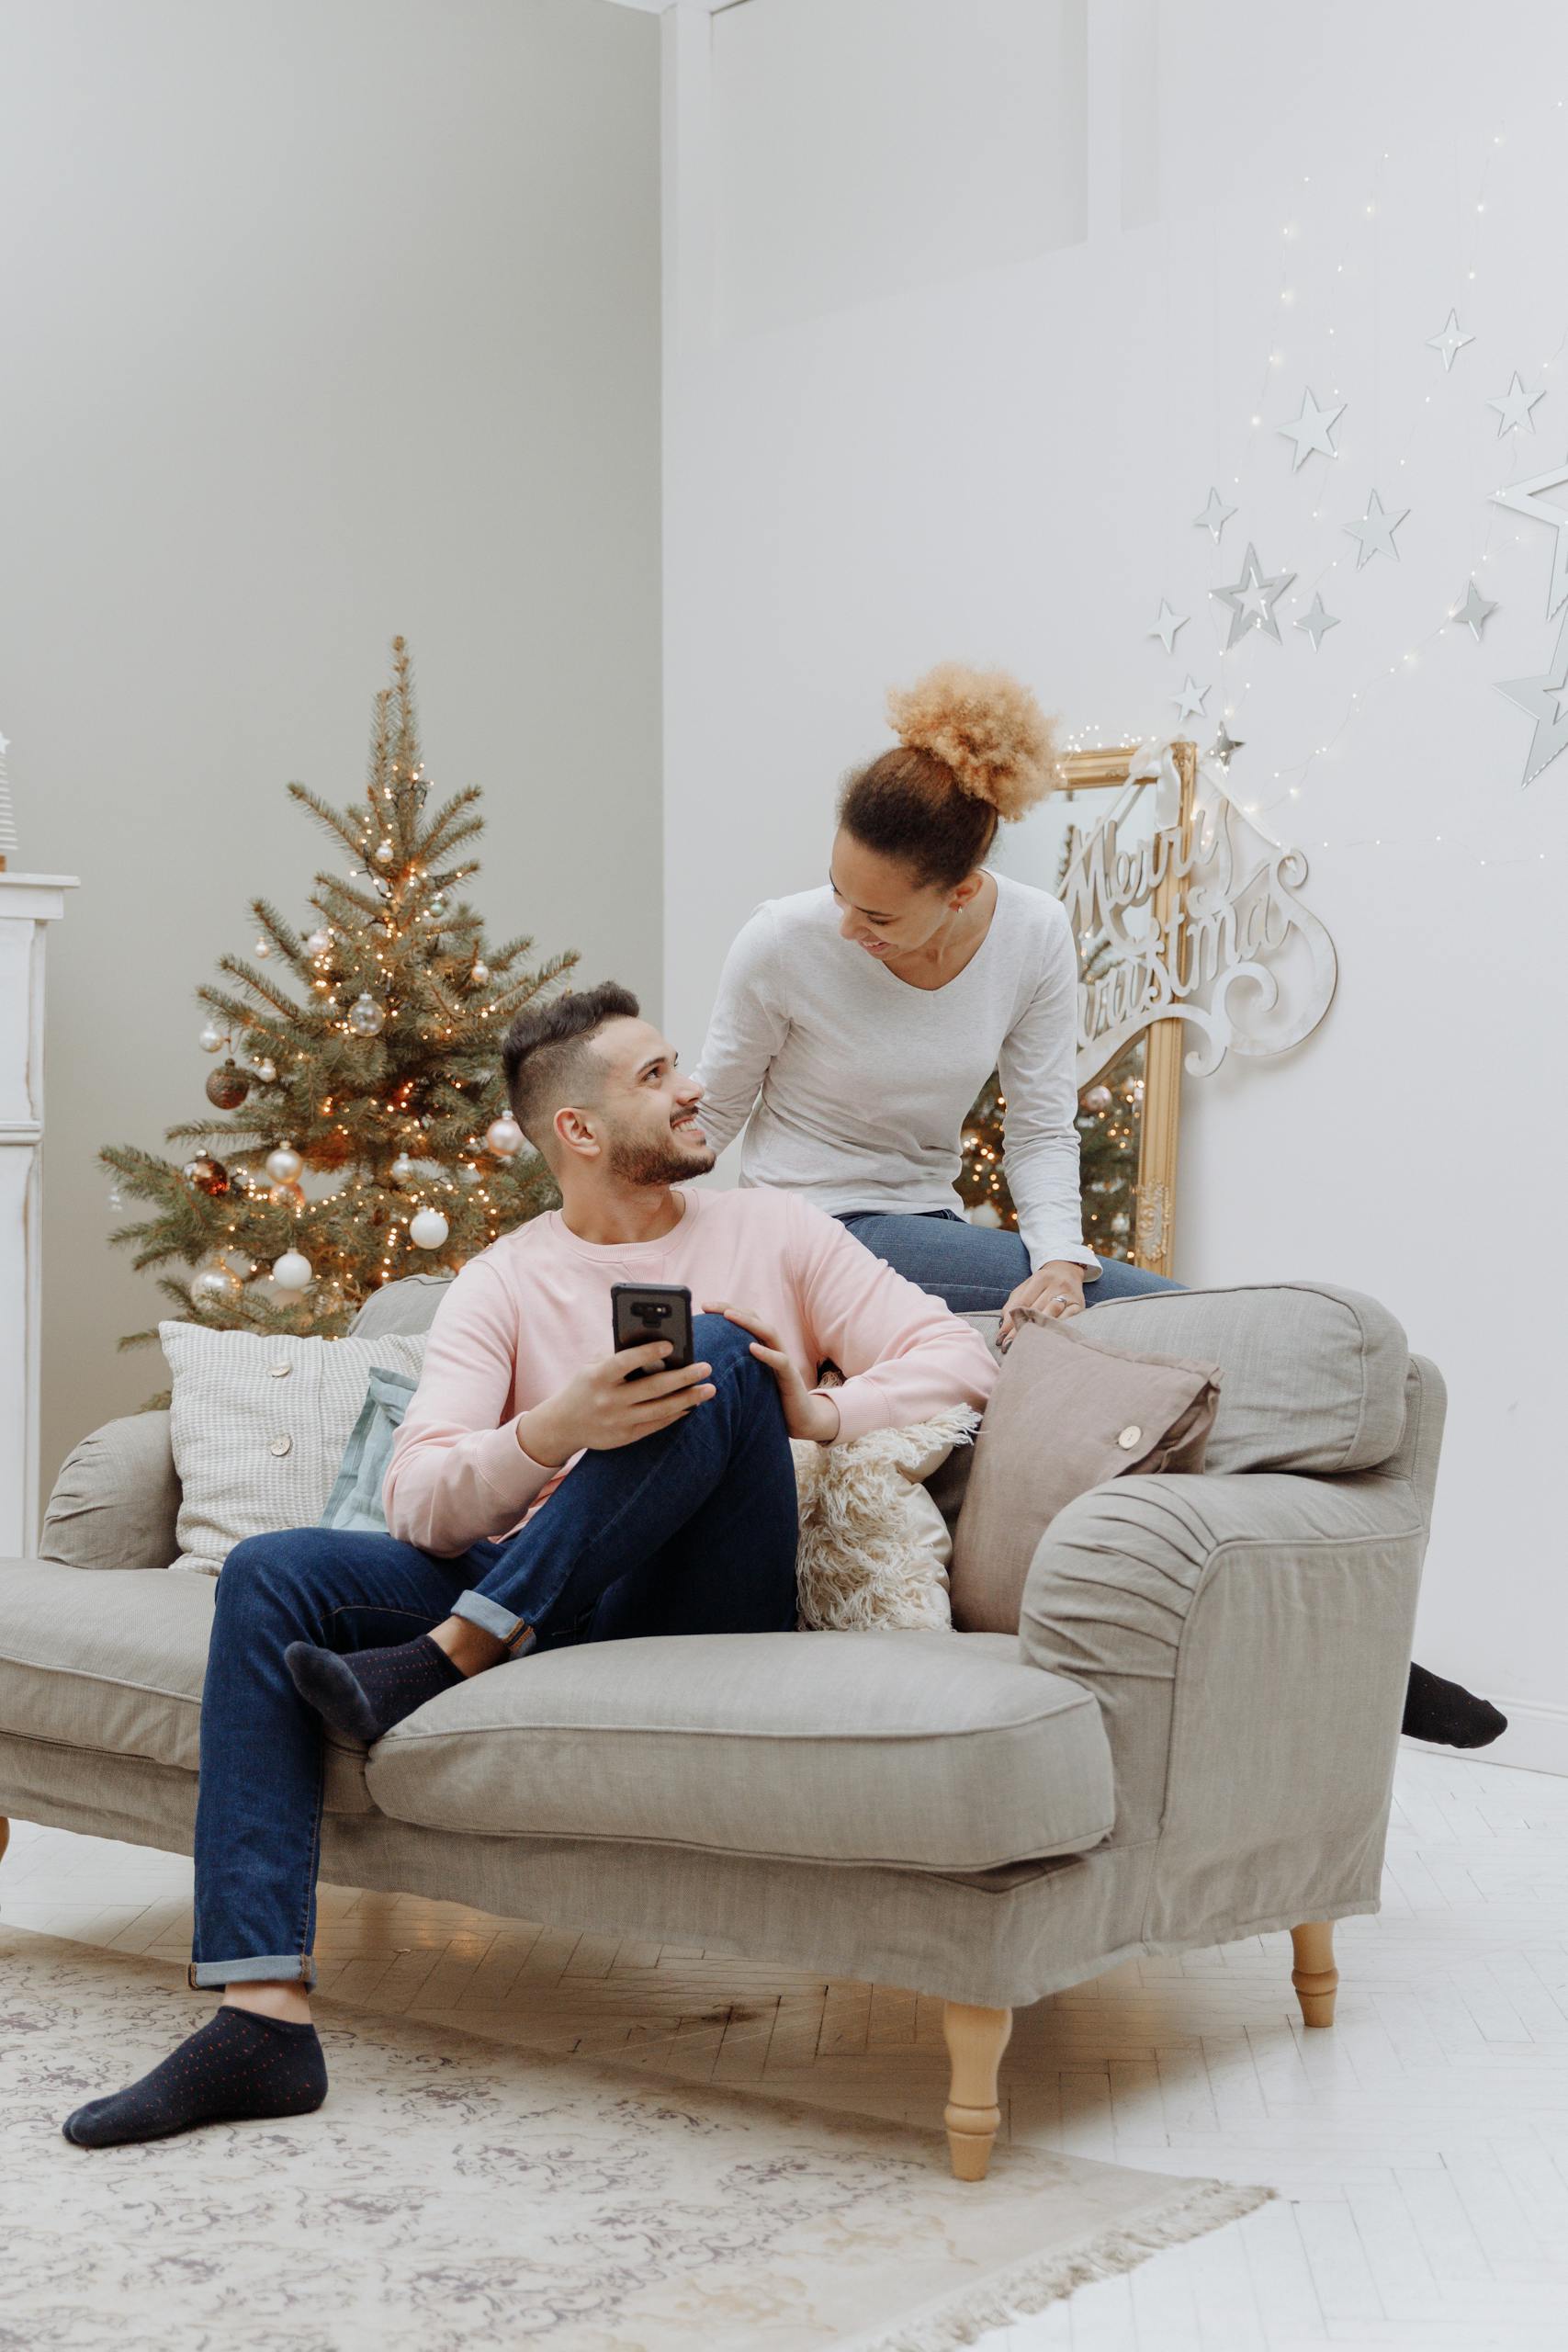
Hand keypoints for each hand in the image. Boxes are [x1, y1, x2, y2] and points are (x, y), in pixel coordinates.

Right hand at [519, 1343, 714, 1463]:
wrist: (564, 1424)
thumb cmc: (585, 1385)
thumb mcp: (592, 1366)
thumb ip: (618, 1355)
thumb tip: (656, 1344)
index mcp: (597, 1377)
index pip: (624, 1362)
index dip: (647, 1353)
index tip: (671, 1344)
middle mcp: (608, 1400)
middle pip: (652, 1388)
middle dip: (683, 1377)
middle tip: (706, 1367)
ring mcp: (617, 1421)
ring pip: (660, 1409)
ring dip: (688, 1399)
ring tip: (709, 1388)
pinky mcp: (625, 1436)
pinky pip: (656, 1424)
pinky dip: (676, 1414)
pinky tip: (691, 1404)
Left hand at [699, 1300, 840, 1442]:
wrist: (802, 1420)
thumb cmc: (771, 1400)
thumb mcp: (749, 1381)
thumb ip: (734, 1368)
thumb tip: (703, 1365)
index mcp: (763, 1347)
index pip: (745, 1320)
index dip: (725, 1310)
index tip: (704, 1307)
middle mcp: (774, 1348)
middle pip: (754, 1319)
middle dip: (730, 1309)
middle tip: (707, 1306)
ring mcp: (784, 1361)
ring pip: (769, 1333)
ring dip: (748, 1322)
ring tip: (728, 1316)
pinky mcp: (791, 1378)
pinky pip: (781, 1361)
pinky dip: (767, 1353)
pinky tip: (752, 1348)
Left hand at [998, 1262, 1085, 1348]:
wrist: (1069, 1272)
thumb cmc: (1043, 1284)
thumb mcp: (1026, 1287)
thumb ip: (1014, 1303)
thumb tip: (1004, 1326)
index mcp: (1040, 1278)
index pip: (1022, 1302)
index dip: (1011, 1321)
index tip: (1001, 1338)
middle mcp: (1056, 1284)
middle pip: (1036, 1310)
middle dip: (1021, 1329)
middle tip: (1009, 1346)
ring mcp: (1069, 1294)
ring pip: (1052, 1313)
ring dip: (1037, 1330)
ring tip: (1025, 1344)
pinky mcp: (1080, 1305)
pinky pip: (1068, 1319)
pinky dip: (1056, 1328)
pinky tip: (1046, 1338)